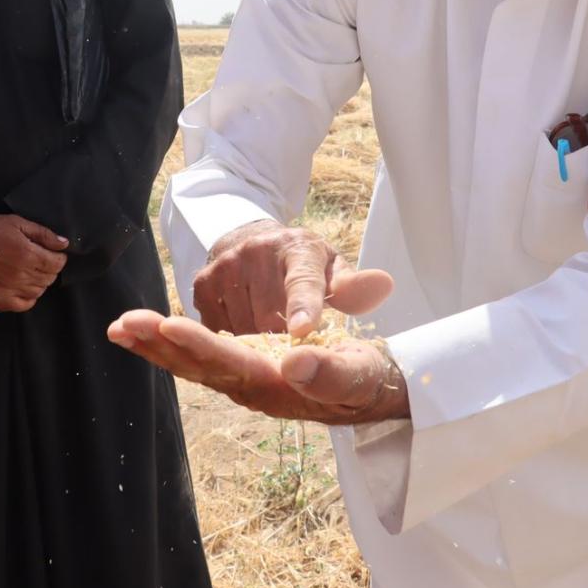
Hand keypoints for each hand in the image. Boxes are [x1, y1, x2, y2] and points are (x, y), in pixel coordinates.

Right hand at [0, 214, 68, 317]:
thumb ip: (43, 234)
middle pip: (49, 278)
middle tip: (44, 262)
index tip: (55, 255)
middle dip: (51, 269)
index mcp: (28, 254)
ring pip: (38, 292)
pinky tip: (26, 289)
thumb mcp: (18, 223)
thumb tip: (64, 243)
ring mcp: (9, 288)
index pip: (57, 263)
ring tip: (34, 273)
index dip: (59, 258)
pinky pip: (22, 305)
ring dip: (41, 283)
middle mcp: (21, 274)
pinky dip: (29, 299)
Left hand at [107, 311, 410, 424]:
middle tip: (125, 323)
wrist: (370, 391)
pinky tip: (140, 333)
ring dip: (153, 345)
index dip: (199, 344)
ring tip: (119, 327)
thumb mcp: (358, 374)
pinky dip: (165, 345)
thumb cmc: (366, 380)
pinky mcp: (238, 370)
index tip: (169, 325)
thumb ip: (329, 372)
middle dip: (160, 343)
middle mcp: (249, 387)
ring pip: (189, 363)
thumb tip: (295, 361)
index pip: (230, 362)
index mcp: (275, 385)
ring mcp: (240, 380)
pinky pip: (194, 359)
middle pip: (197, 364)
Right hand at [193, 220, 393, 337]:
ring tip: (269, 332)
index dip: (303, 305)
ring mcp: (226, 267)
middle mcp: (257, 251)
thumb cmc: (302, 265)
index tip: (304, 329)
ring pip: (244, 329)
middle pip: (270, 317)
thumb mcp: (331, 270)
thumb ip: (353, 287)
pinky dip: (235, 339)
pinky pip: (220, 330)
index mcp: (299, 248)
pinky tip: (247, 328)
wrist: (252, 243)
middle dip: (283, 340)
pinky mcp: (203, 285)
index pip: (302, 280)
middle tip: (292, 345)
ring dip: (258, 342)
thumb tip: (383, 285)